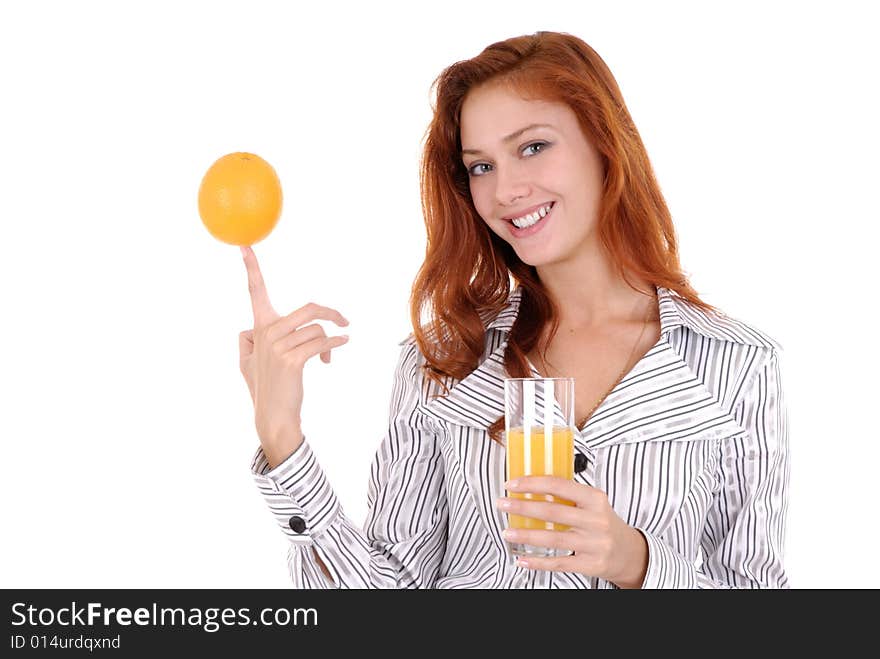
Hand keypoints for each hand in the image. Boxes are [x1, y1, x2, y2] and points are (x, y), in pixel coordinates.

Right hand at [238, 245, 349, 459]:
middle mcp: (265, 332)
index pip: (255, 292)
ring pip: (317, 330)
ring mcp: (277, 346)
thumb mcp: (248, 362)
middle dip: (331, 314)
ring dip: (329, 342)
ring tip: (326, 357)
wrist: (272, 417)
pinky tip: (338, 349)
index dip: (251, 268)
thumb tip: (251, 330)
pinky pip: (321, 343)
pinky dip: (334, 345)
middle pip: (309, 309)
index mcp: (257, 328)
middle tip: (343, 321)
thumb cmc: (264, 389)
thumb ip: (251, 340)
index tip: (245, 246)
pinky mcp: (291, 360)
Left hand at [496, 476, 647, 587]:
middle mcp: (595, 520)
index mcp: (595, 499)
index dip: (532, 483)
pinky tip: (522, 559)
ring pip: (553, 538)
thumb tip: (531, 485)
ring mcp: (593, 544)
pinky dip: (537, 562)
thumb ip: (568, 494)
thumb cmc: (604, 523)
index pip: (559, 485)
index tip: (512, 484)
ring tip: (507, 532)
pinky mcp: (590, 564)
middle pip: (553, 511)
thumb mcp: (593, 503)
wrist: (629, 553)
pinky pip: (559, 563)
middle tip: (502, 504)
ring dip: (526, 535)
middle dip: (523, 507)